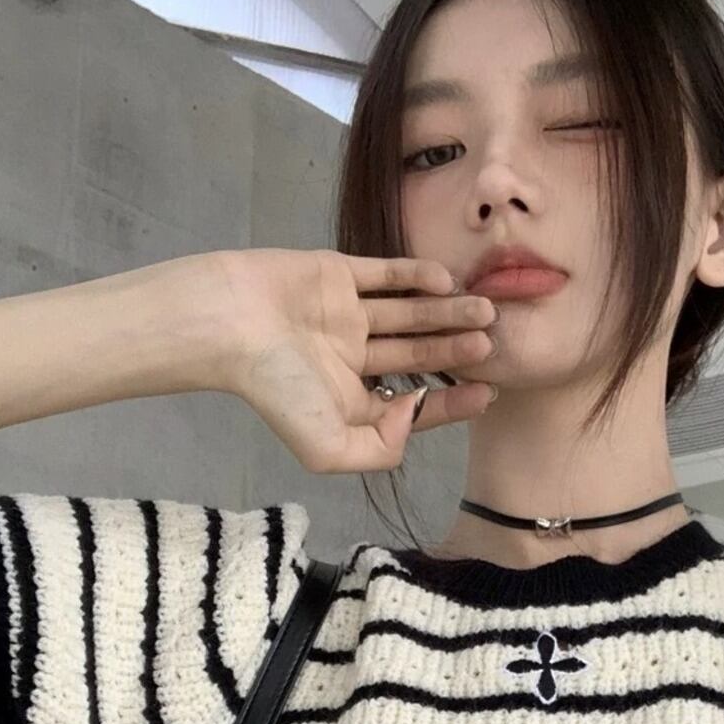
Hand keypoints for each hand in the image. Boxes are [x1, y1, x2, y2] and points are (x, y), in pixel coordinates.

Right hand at [211, 248, 497, 474]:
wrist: (228, 326)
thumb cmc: (276, 390)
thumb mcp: (328, 449)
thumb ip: (380, 448)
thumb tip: (414, 415)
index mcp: (347, 401)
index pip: (410, 403)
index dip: (450, 402)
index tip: (489, 392)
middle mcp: (349, 358)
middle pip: (416, 355)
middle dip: (456, 351)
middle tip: (494, 343)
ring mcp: (343, 314)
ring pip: (407, 314)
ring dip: (447, 313)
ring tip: (487, 310)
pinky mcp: (335, 274)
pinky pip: (384, 273)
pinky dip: (416, 275)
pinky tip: (447, 280)